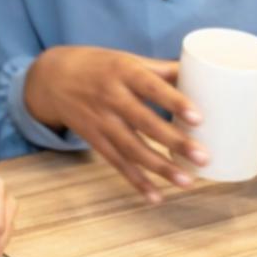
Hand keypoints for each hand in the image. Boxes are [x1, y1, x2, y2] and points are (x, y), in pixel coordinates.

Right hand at [24, 45, 208, 203]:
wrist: (52, 79)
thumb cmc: (99, 66)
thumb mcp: (127, 60)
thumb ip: (161, 70)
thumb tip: (203, 74)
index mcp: (123, 72)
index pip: (151, 87)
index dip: (174, 102)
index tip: (198, 117)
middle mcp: (111, 97)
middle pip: (144, 122)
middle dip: (174, 142)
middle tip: (202, 158)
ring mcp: (101, 121)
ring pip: (132, 148)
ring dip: (160, 168)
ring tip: (187, 181)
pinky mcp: (94, 140)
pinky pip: (117, 163)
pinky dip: (136, 181)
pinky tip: (156, 196)